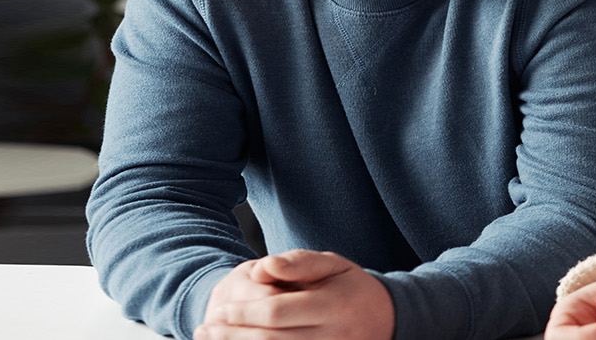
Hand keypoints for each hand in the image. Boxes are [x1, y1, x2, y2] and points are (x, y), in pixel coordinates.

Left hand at [197, 249, 393, 339]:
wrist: (388, 318)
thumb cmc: (351, 288)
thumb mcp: (332, 264)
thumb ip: (298, 263)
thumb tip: (263, 266)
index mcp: (332, 306)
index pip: (277, 312)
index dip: (244, 313)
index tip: (221, 308)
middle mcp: (332, 337)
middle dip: (233, 336)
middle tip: (206, 328)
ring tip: (212, 339)